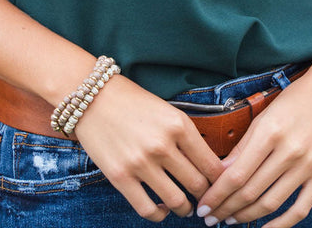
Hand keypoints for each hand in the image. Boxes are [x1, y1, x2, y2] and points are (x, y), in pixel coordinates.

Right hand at [74, 74, 224, 221]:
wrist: (92, 96)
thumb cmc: (132, 102)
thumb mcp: (167, 111)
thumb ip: (185, 136)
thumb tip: (207, 166)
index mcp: (178, 124)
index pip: (212, 165)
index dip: (219, 181)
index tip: (219, 186)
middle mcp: (162, 144)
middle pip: (198, 185)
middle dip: (205, 196)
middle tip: (204, 198)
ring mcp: (141, 163)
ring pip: (177, 201)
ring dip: (185, 209)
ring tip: (185, 207)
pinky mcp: (120, 177)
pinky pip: (148, 210)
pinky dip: (159, 214)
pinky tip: (161, 208)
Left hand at [195, 72, 311, 226]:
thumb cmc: (295, 99)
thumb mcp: (264, 115)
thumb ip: (243, 145)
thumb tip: (220, 173)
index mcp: (270, 132)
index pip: (237, 174)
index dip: (217, 194)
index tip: (203, 206)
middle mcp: (290, 151)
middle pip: (251, 191)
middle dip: (226, 208)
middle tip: (210, 217)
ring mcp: (309, 166)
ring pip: (271, 203)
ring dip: (246, 216)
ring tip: (230, 220)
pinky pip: (300, 209)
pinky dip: (281, 224)